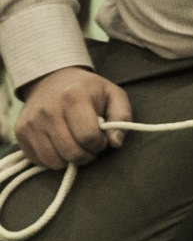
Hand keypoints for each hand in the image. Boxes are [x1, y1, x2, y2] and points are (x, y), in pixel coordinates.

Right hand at [15, 67, 132, 169]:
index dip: (100, 144)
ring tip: (75, 144)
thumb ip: (122, 118)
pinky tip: (60, 145)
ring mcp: (32, 121)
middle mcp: (48, 110)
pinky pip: (39, 160)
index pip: (89, 137)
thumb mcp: (114, 96)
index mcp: (73, 98)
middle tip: (89, 144)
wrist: (53, 79)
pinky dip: (53, 159)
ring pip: (55, 161)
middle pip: (72, 153)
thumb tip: (116, 142)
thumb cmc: (89, 91)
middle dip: (87, 154)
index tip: (101, 137)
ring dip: (69, 159)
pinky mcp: (21, 131)